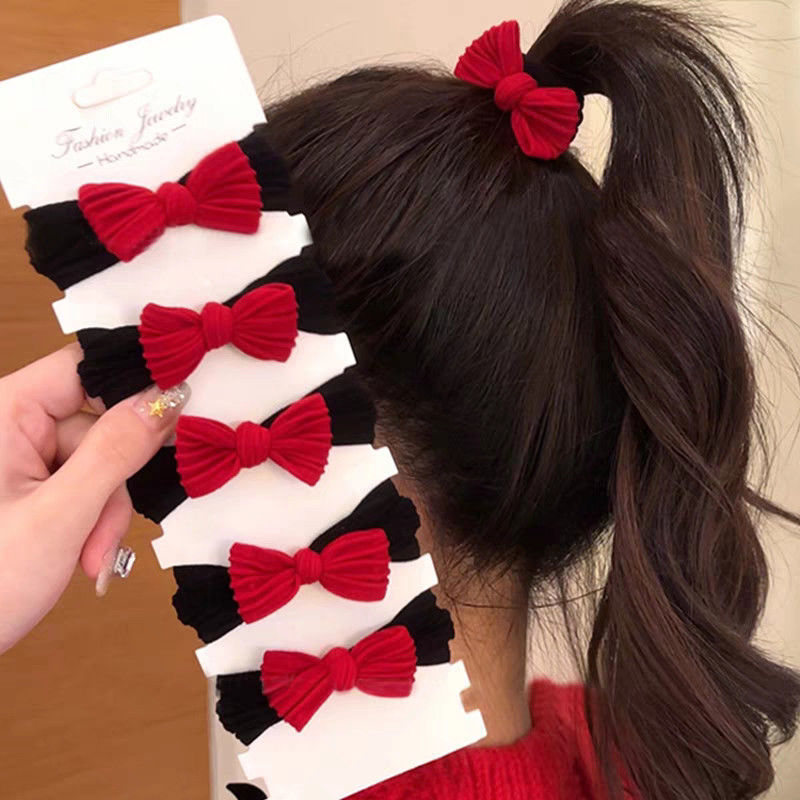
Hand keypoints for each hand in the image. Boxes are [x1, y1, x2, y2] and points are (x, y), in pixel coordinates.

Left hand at [0, 344, 188, 653]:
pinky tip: (82, 556)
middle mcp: (11, 426)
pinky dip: (94, 521)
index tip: (178, 412)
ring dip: (106, 512)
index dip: (135, 384)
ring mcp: (21, 458)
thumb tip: (165, 399)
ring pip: (99, 462)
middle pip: (100, 425)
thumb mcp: (59, 515)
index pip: (84, 368)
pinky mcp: (31, 485)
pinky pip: (86, 485)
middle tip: (104, 534)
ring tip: (89, 558)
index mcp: (4, 412)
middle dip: (114, 483)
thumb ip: (115, 452)